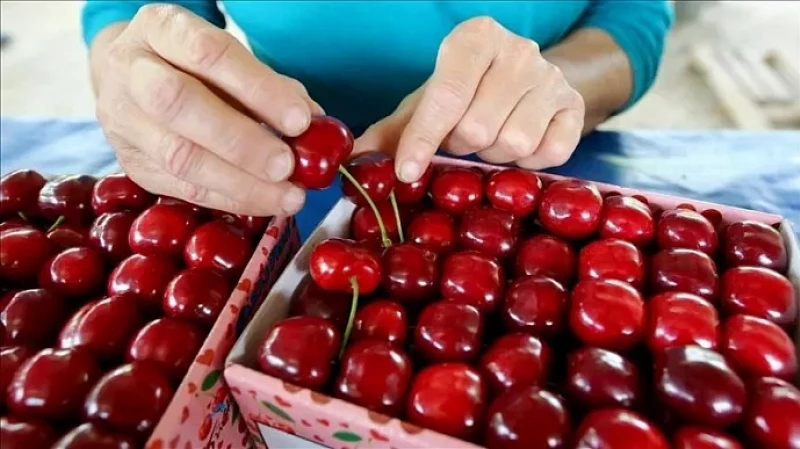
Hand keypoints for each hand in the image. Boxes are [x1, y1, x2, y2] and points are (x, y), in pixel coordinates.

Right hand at [94, 5, 322, 215]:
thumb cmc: (194, 66)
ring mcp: (123, 120)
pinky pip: (181, 188)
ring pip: (178, 156)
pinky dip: (230, 199)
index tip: (300, 119)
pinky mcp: (132, 163)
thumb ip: (271, 87)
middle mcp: (130, 71)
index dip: (257, 88)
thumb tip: (316, 126)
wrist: (132, 78)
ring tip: (287, 195)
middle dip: (241, 141)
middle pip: (178, 104)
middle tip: (286, 165)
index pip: (208, 54)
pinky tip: (264, 202)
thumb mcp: (230, 60)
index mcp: (159, 29)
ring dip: (241, 183)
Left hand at [354, 17, 584, 182]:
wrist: (524, 82)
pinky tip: (519, 144)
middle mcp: (518, 51)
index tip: (406, 171)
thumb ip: (392, 131)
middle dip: (464, 144)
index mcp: (475, 38)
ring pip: (514, 143)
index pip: (445, 96)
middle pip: (479, 127)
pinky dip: (528, 162)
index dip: (423, 139)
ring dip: (495, 154)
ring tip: (491, 138)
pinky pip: (548, 153)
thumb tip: (353, 161)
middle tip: (464, 136)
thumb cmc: (466, 93)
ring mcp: (552, 78)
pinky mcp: (575, 108)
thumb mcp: (426, 104)